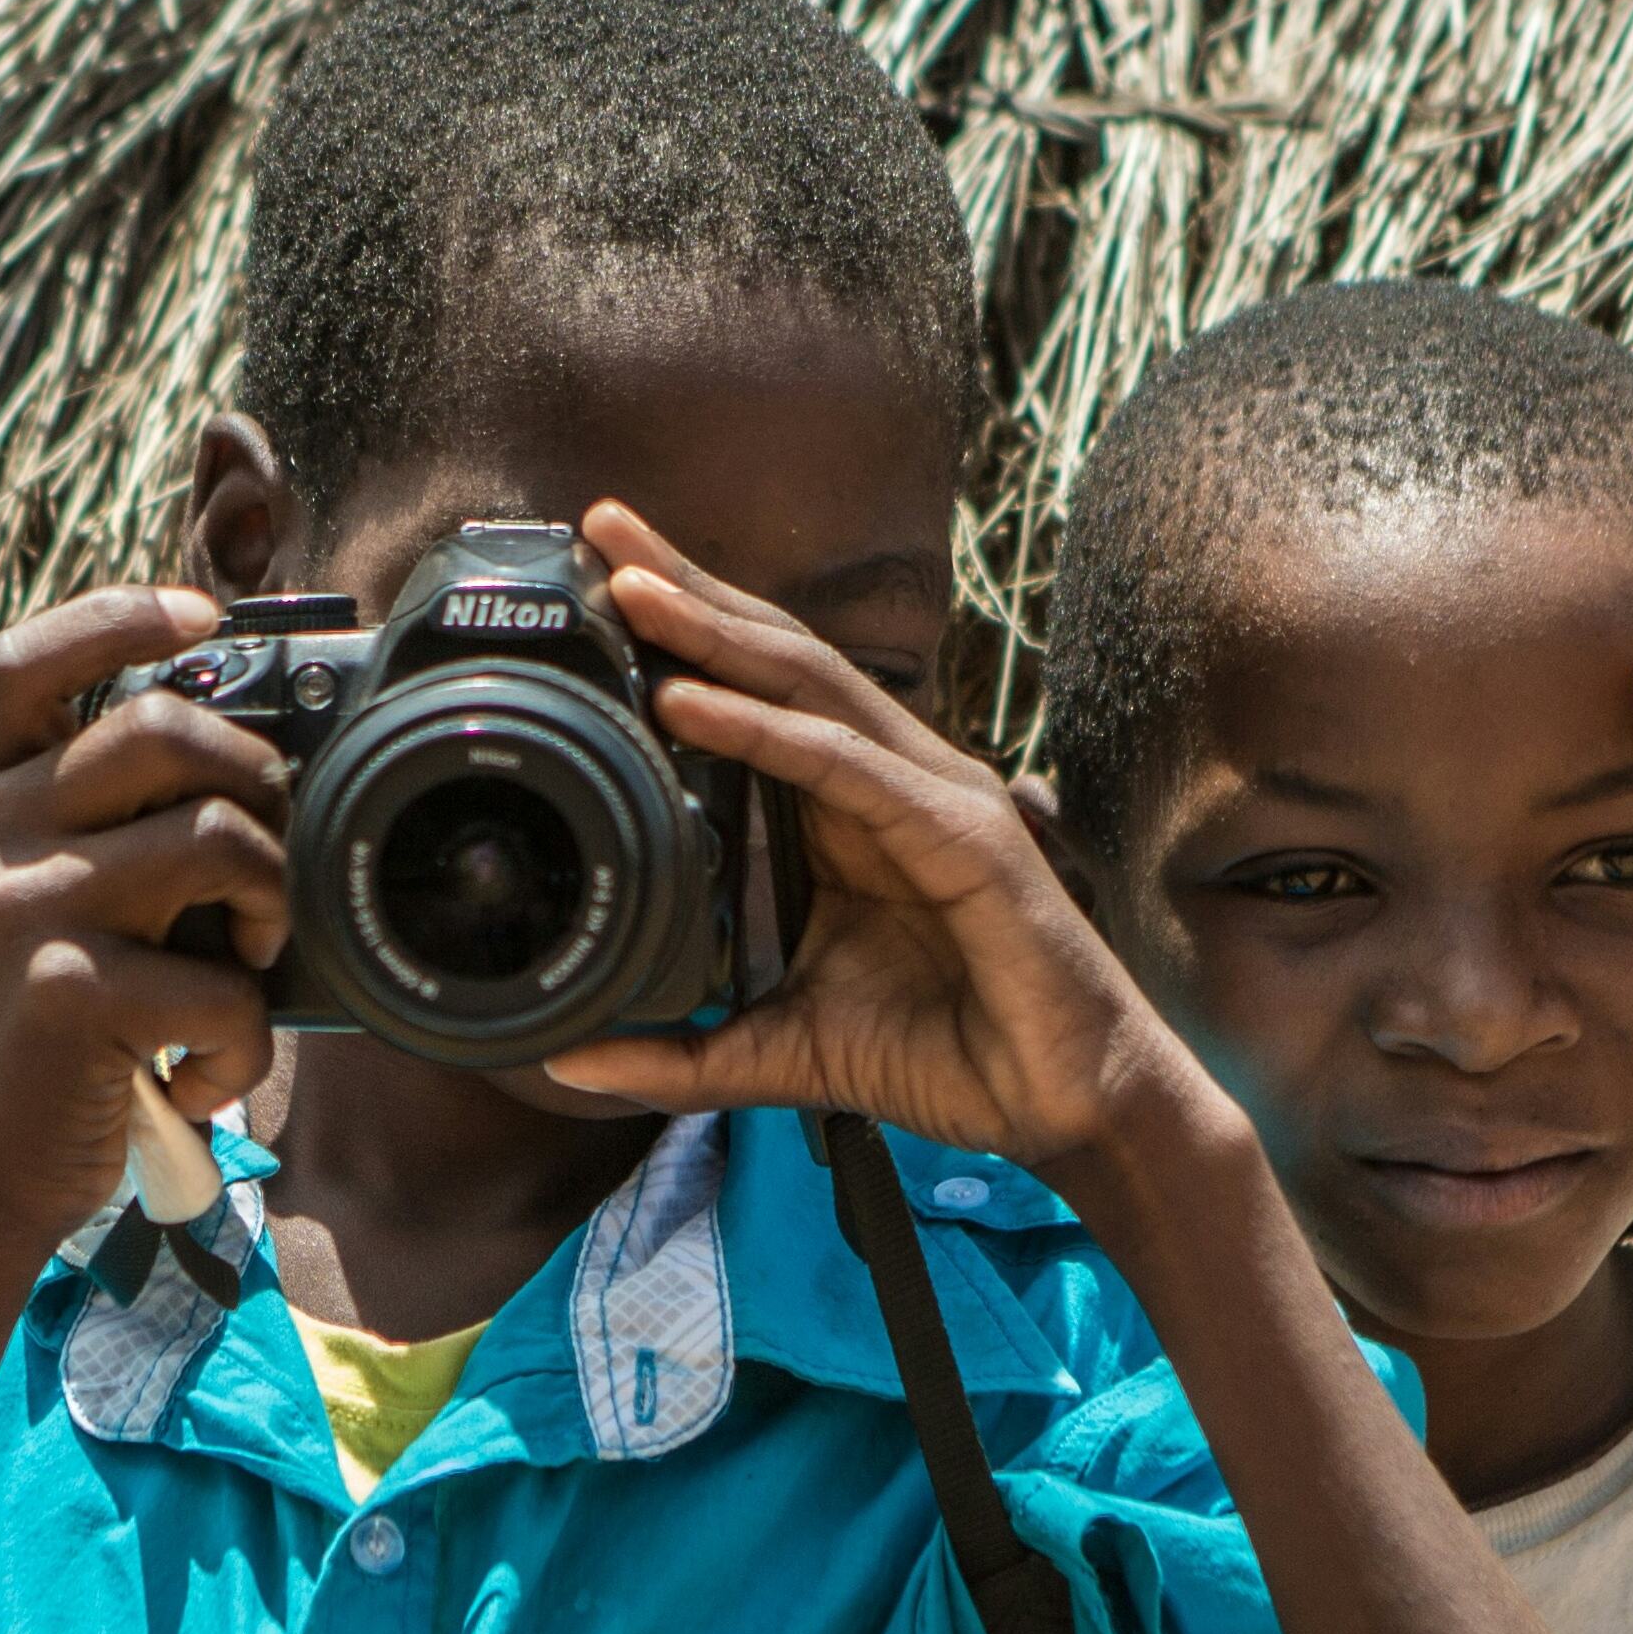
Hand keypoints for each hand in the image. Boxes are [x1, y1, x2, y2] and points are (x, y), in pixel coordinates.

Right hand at [0, 588, 291, 1264]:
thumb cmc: (34, 1028)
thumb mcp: (39, 901)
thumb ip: (108, 829)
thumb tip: (253, 778)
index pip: (32, 659)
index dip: (119, 615)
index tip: (204, 616)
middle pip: (165, 727)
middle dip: (258, 783)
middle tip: (264, 867)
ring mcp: (28, 906)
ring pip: (217, 839)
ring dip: (271, 906)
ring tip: (244, 969)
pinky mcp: (68, 993)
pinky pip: (223, 985)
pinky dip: (244, 1045)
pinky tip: (202, 1076)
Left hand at [541, 504, 1203, 1175]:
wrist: (1064, 1106)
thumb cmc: (947, 1055)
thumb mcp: (782, 1048)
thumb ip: (683, 1053)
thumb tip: (568, 1060)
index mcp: (851, 808)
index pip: (760, 691)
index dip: (685, 632)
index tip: (596, 585)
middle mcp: (892, 778)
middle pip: (778, 657)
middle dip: (690, 588)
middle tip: (600, 527)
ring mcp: (932, 795)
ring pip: (810, 685)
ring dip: (714, 631)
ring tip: (631, 586)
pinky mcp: (962, 835)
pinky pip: (845, 766)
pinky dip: (762, 730)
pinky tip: (688, 703)